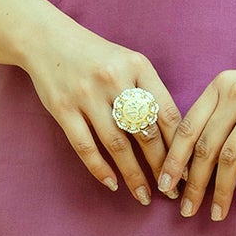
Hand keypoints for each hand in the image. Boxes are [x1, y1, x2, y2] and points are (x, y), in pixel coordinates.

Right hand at [17, 10, 179, 204]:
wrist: (48, 40)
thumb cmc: (97, 57)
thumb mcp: (129, 62)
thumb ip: (150, 92)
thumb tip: (175, 138)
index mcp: (138, 66)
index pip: (167, 113)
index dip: (180, 146)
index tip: (188, 170)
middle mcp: (114, 80)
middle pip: (146, 132)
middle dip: (161, 166)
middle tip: (170, 191)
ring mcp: (87, 95)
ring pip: (117, 144)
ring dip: (133, 174)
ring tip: (144, 195)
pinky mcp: (62, 109)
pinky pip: (85, 146)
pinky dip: (99, 168)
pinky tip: (112, 183)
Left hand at [159, 60, 235, 221]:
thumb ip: (221, 111)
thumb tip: (196, 155)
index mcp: (220, 85)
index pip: (187, 126)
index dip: (173, 159)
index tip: (165, 185)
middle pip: (205, 146)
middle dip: (193, 183)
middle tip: (186, 209)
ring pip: (230, 157)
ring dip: (220, 189)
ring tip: (216, 212)